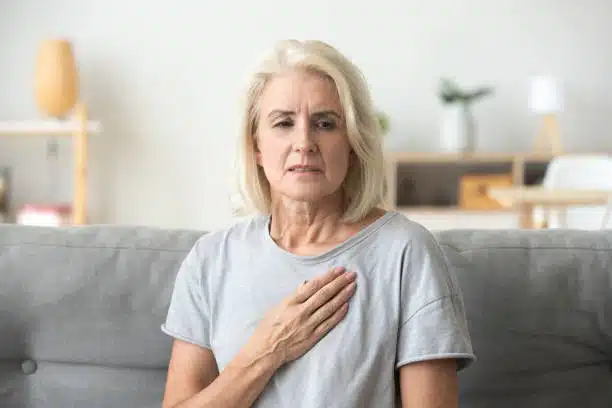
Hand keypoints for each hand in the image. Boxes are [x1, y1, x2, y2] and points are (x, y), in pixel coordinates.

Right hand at [242, 267, 356, 367]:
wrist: (266, 350)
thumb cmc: (268, 327)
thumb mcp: (277, 307)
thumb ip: (293, 296)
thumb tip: (306, 284)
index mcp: (291, 302)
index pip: (313, 286)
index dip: (328, 277)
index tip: (339, 270)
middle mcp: (301, 312)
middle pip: (324, 294)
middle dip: (339, 283)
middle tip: (351, 275)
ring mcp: (308, 324)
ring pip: (329, 307)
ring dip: (342, 296)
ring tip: (352, 286)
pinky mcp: (312, 337)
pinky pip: (328, 323)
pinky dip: (338, 314)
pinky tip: (346, 305)